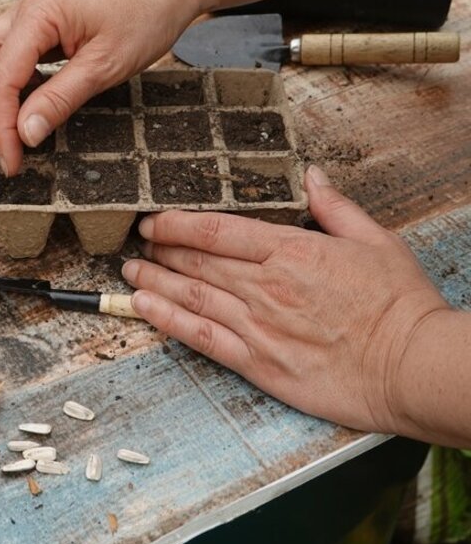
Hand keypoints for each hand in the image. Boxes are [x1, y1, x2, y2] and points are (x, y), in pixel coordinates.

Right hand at [0, 0, 200, 175]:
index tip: (13, 159)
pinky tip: (30, 102)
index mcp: (37, 15)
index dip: (1, 126)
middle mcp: (22, 11)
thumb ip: (60, 99)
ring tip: (14, 124)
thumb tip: (25, 134)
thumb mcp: (105, 66)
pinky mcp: (37, 27)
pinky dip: (5, 83)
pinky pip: (2, 55)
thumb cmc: (143, 15)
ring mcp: (27, 17)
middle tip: (7, 142)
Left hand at [121, 165, 448, 435]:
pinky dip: (169, 320)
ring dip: (154, 280)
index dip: (177, 222)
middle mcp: (266, 286)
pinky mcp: (260, 363)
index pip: (217, 229)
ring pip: (191, 295)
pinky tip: (144, 308)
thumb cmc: (399, 305)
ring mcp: (259, 326)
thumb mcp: (376, 241)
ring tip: (129, 271)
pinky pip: (203, 338)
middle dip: (160, 249)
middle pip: (196, 260)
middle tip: (137, 243)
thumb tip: (310, 176)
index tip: (154, 219)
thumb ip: (334, 206)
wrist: (415, 367)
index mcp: (291, 250)